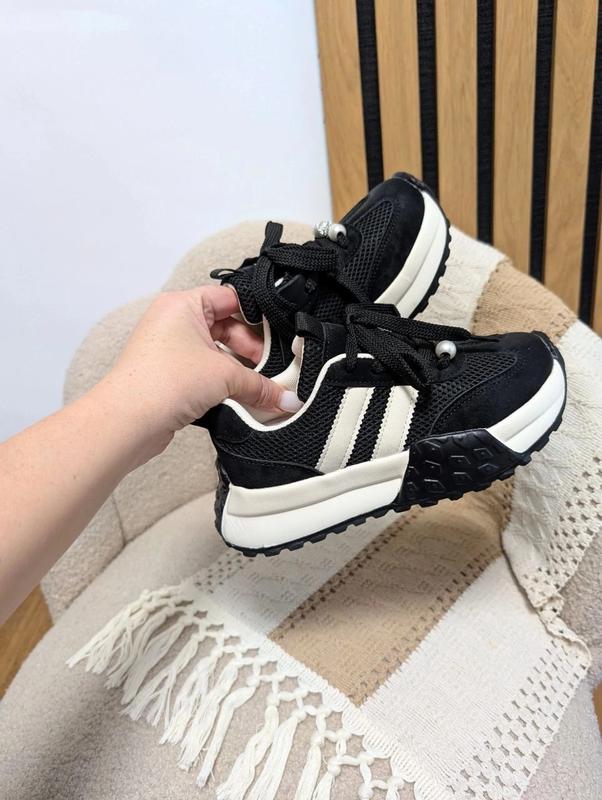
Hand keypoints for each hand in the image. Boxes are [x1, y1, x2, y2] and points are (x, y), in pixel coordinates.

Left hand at [102, 286, 301, 454]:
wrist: (127, 421)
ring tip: (259, 386)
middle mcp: (173, 322)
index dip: (255, 317)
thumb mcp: (225, 377)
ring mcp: (169, 350)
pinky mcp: (168, 375)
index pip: (230, 299)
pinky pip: (203, 372)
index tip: (278, 337)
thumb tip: (286, 399)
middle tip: (272, 368)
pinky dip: (222, 383)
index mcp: (183, 304)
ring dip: (237, 369)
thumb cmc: (164, 382)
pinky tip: (240, 398)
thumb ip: (260, 385)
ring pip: (215, 352)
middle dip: (250, 350)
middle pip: (225, 327)